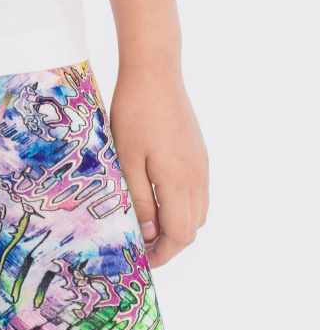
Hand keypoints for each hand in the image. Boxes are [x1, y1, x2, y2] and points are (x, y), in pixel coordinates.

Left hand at [110, 67, 208, 267]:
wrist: (155, 71)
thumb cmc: (134, 112)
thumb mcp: (127, 158)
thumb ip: (139, 199)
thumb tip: (150, 234)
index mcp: (179, 182)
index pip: (180, 235)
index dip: (163, 254)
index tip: (142, 258)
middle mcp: (197, 177)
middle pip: (192, 227)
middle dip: (169, 243)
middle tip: (142, 243)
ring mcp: (201, 163)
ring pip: (198, 211)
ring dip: (178, 224)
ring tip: (148, 222)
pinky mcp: (199, 151)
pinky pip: (198, 191)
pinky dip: (183, 204)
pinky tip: (159, 195)